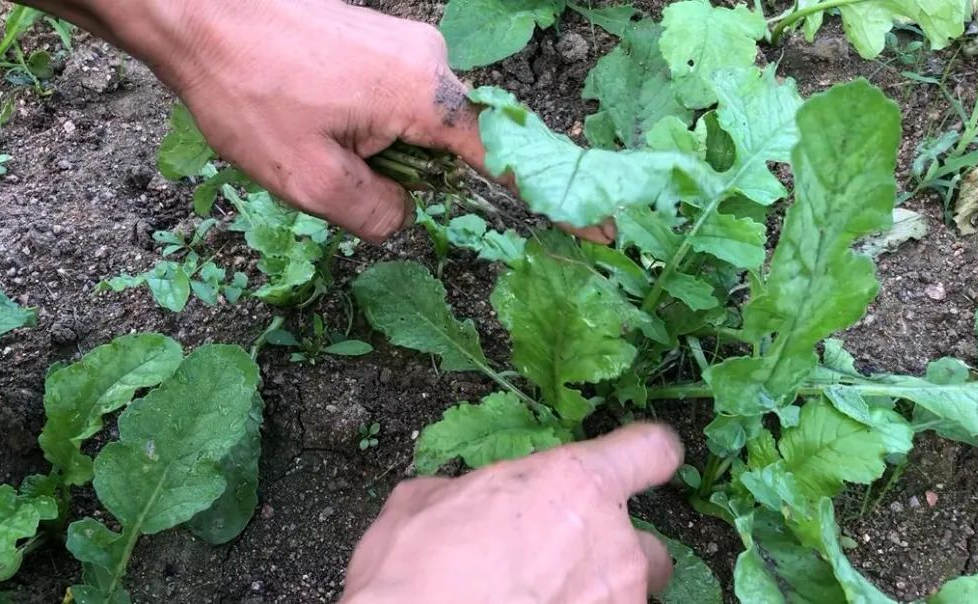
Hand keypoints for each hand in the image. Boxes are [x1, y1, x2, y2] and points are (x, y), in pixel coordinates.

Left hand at [27, 0, 613, 242]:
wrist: (195, 8)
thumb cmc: (251, 91)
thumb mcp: (312, 182)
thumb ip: (378, 215)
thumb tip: (405, 215)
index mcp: (430, 98)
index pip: (506, 164)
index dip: (546, 204)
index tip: (597, 231)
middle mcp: (433, 63)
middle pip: (454, 147)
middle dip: (412, 181)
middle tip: (343, 181)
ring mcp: (406, 45)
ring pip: (418, 127)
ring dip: (378, 155)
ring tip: (311, 142)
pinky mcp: (378, 40)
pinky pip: (394, 102)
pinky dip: (366, 129)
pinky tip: (312, 123)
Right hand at [340, 424, 683, 603]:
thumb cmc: (416, 571)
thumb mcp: (424, 502)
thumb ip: (466, 491)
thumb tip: (457, 498)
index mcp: (575, 482)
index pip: (651, 450)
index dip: (647, 454)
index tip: (642, 462)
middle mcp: (612, 540)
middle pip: (649, 543)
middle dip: (615, 553)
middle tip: (565, 562)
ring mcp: (616, 600)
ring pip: (631, 594)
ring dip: (597, 594)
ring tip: (545, 597)